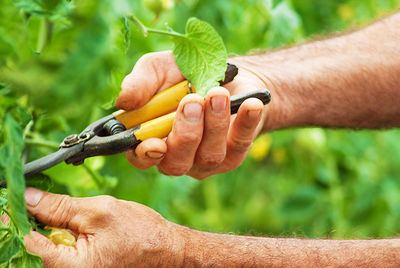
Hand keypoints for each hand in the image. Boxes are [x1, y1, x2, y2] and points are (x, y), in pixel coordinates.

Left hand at [23, 188, 184, 266]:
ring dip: (40, 227)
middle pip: (29, 249)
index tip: (11, 198)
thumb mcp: (98, 211)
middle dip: (29, 221)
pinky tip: (60, 222)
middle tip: (31, 200)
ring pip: (40, 250)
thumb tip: (28, 196)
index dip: (15, 216)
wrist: (163, 249)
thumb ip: (60, 206)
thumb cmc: (139, 233)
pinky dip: (52, 234)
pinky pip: (54, 253)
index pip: (25, 242)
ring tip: (48, 209)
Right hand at [116, 51, 269, 178]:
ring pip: (208, 156)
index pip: (141, 158)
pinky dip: (245, 123)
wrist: (224, 75)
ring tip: (218, 93)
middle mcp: (176, 156)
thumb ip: (140, 82)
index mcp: (151, 139)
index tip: (154, 142)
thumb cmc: (184, 75)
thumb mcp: (160, 69)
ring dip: (213, 124)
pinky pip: (239, 145)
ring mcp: (205, 160)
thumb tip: (124, 101)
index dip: (145, 155)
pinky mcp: (233, 155)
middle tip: (192, 101)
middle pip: (176, 163)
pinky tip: (250, 104)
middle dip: (185, 133)